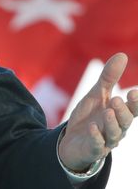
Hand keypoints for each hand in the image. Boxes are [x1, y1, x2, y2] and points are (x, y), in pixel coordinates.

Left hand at [59, 52, 137, 171]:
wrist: (72, 139)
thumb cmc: (90, 116)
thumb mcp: (97, 94)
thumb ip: (109, 77)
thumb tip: (122, 55)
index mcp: (120, 114)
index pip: (133, 109)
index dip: (135, 103)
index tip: (134, 92)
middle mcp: (117, 128)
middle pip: (125, 121)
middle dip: (122, 111)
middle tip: (116, 100)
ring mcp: (106, 140)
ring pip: (114, 134)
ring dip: (111, 123)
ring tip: (107, 111)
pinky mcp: (93, 149)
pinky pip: (96, 145)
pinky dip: (96, 137)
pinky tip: (92, 128)